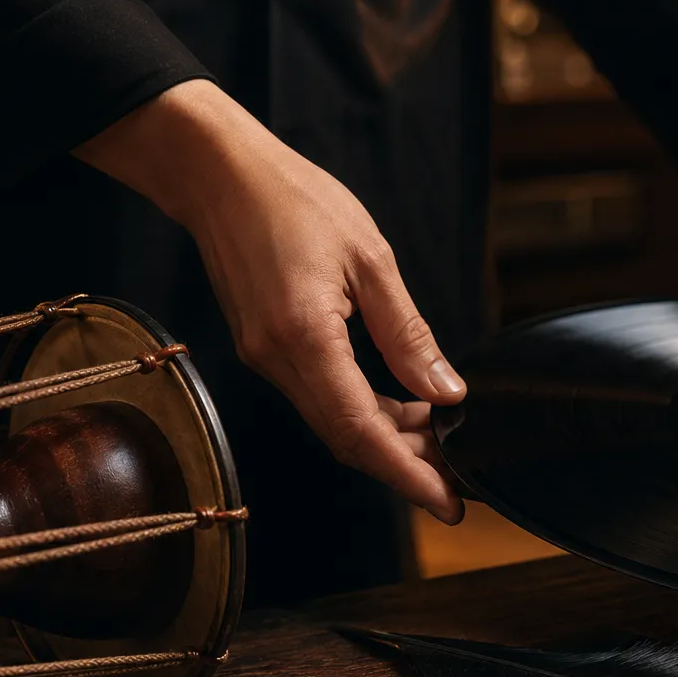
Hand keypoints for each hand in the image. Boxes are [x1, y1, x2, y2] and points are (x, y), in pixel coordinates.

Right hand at [75, 80, 465, 522]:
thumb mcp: (371, 259)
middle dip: (405, 468)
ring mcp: (266, 359)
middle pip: (348, 440)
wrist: (217, 174)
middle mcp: (277, 359)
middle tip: (459, 482)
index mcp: (305, 336)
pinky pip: (321, 400)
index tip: (449, 502)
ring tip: (441, 444)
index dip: (408, 474)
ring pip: (334, 425)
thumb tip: (447, 393)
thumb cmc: (295, 200)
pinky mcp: (265, 350)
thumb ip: (408, 333)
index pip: (362, 430)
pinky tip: (402, 410)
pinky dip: (364, 415)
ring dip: (387, 442)